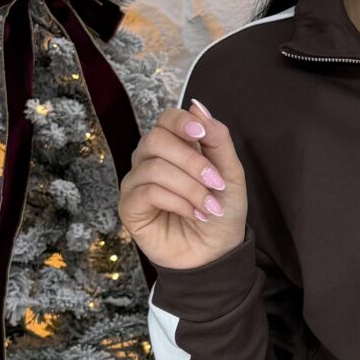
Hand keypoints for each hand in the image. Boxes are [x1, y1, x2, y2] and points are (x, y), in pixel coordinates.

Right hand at [117, 98, 248, 268]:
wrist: (216, 253)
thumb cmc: (221, 213)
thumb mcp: (230, 173)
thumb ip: (217, 139)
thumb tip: (197, 105)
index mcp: (174, 147)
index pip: (166, 119)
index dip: (181, 122)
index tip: (201, 135)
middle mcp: (150, 160)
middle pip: (156, 139)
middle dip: (191, 161)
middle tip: (215, 183)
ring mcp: (136, 183)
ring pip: (154, 167)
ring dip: (189, 187)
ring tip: (208, 207)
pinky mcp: (129, 207)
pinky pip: (147, 192)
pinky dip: (177, 201)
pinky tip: (193, 214)